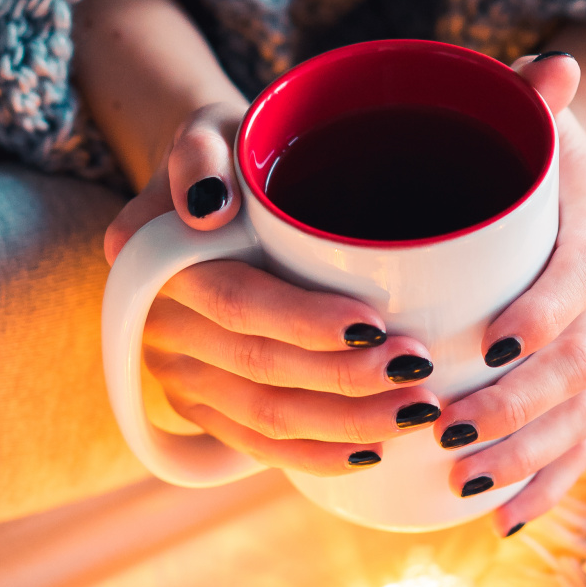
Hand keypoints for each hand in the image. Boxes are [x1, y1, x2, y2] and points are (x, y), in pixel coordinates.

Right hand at [105, 101, 443, 475]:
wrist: (208, 195)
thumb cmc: (230, 157)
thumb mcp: (212, 131)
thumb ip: (199, 154)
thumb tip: (205, 207)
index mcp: (164, 264)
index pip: (239, 303)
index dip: (305, 322)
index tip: (375, 325)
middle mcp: (164, 329)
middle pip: (260, 368)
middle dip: (347, 381)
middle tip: (421, 374)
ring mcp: (181, 375)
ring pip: (265, 417)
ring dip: (346, 424)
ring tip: (417, 412)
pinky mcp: (203, 407)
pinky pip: (256, 444)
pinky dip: (316, 455)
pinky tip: (372, 452)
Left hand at [433, 53, 585, 535]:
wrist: (564, 182)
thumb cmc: (521, 148)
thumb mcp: (523, 112)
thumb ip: (527, 96)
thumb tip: (553, 66)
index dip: (548, 311)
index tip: (490, 345)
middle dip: (520, 405)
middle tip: (449, 431)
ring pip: (585, 411)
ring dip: (528, 454)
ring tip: (465, 482)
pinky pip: (582, 438)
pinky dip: (548, 481)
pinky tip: (504, 518)